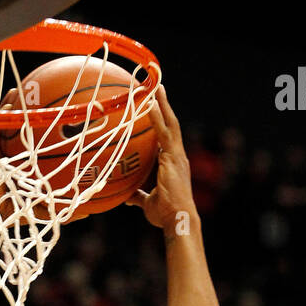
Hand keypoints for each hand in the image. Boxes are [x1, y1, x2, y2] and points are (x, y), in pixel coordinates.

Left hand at [126, 85, 194, 231]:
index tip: (155, 108)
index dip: (162, 122)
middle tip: (157, 87)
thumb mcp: (148, 204)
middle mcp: (177, 156)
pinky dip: (157, 116)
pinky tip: (149, 104)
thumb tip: (127, 198)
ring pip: (169, 123)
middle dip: (164, 105)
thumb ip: (138, 196)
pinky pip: (163, 132)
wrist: (178, 219)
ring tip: (155, 86)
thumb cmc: (165, 214)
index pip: (166, 138)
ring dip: (162, 103)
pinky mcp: (172, 157)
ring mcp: (176, 155)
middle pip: (171, 124)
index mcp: (173, 164)